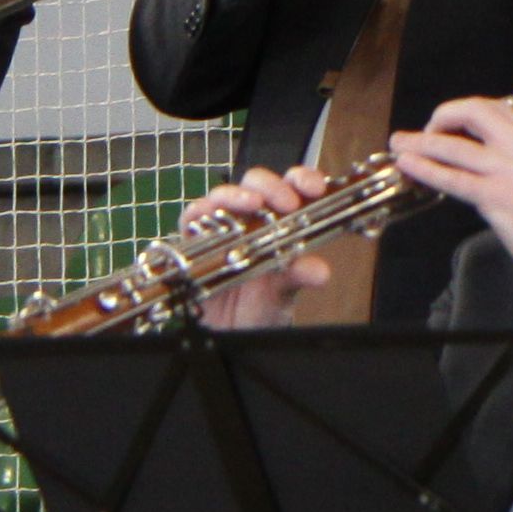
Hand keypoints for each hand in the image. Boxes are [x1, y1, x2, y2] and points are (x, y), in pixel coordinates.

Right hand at [183, 164, 336, 328]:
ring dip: (237, 195)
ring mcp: (222, 225)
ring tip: (252, 204)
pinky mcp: (195, 238)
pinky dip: (199, 212)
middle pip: (257, 183)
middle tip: (287, 203)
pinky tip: (209, 218)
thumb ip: (298, 276)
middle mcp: (250, 217)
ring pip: (224, 195)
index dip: (302, 179)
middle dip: (271, 186)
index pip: (292, 186)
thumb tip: (319, 271)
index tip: (314, 188)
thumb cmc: (261, 305)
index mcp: (280, 220)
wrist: (233, 332)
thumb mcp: (284, 291)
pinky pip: (192, 217)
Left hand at [393, 94, 512, 280]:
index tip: (450, 122)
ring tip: (400, 144)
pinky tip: (410, 167)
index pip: (495, 108)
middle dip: (441, 117)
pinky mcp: (496, 196)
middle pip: (472, 113)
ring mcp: (507, 170)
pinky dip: (426, 169)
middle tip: (424, 131)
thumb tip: (484, 168)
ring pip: (454, 146)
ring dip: (421, 143)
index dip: (465, 111)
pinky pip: (453, 178)